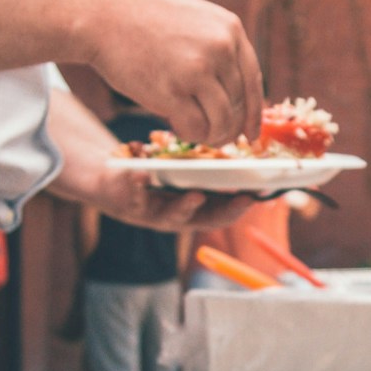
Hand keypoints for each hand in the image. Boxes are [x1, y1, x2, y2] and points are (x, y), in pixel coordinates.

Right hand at [79, 0, 263, 147]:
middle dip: (230, 127)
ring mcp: (197, 71)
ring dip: (212, 135)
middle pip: (239, 104)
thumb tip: (234, 89)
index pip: (253, 80)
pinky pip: (197, 127)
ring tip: (199, 135)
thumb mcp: (194, 18)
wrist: (101, 13)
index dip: (255, 112)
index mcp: (230, 29)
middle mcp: (220, 49)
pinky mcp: (172, 92)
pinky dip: (192, 135)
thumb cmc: (142, 17)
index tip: (252, 132)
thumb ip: (218, 46)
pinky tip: (179, 128)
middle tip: (219, 139)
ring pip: (222, 120)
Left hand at [88, 169, 254, 232]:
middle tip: (239, 198)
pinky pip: (134, 197)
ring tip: (196, 194)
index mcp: (192, 211)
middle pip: (204, 220)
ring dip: (186, 206)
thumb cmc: (154, 176)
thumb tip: (236, 151)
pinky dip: (138, 184)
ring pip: (172, 216)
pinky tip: (142, 173)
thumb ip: (202, 167)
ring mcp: (154, 216)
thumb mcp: (178, 172)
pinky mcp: (130, 205)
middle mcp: (177, 218)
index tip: (257, 194)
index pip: (222, 214)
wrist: (113, 183)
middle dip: (223, 210)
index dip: (240, 207)